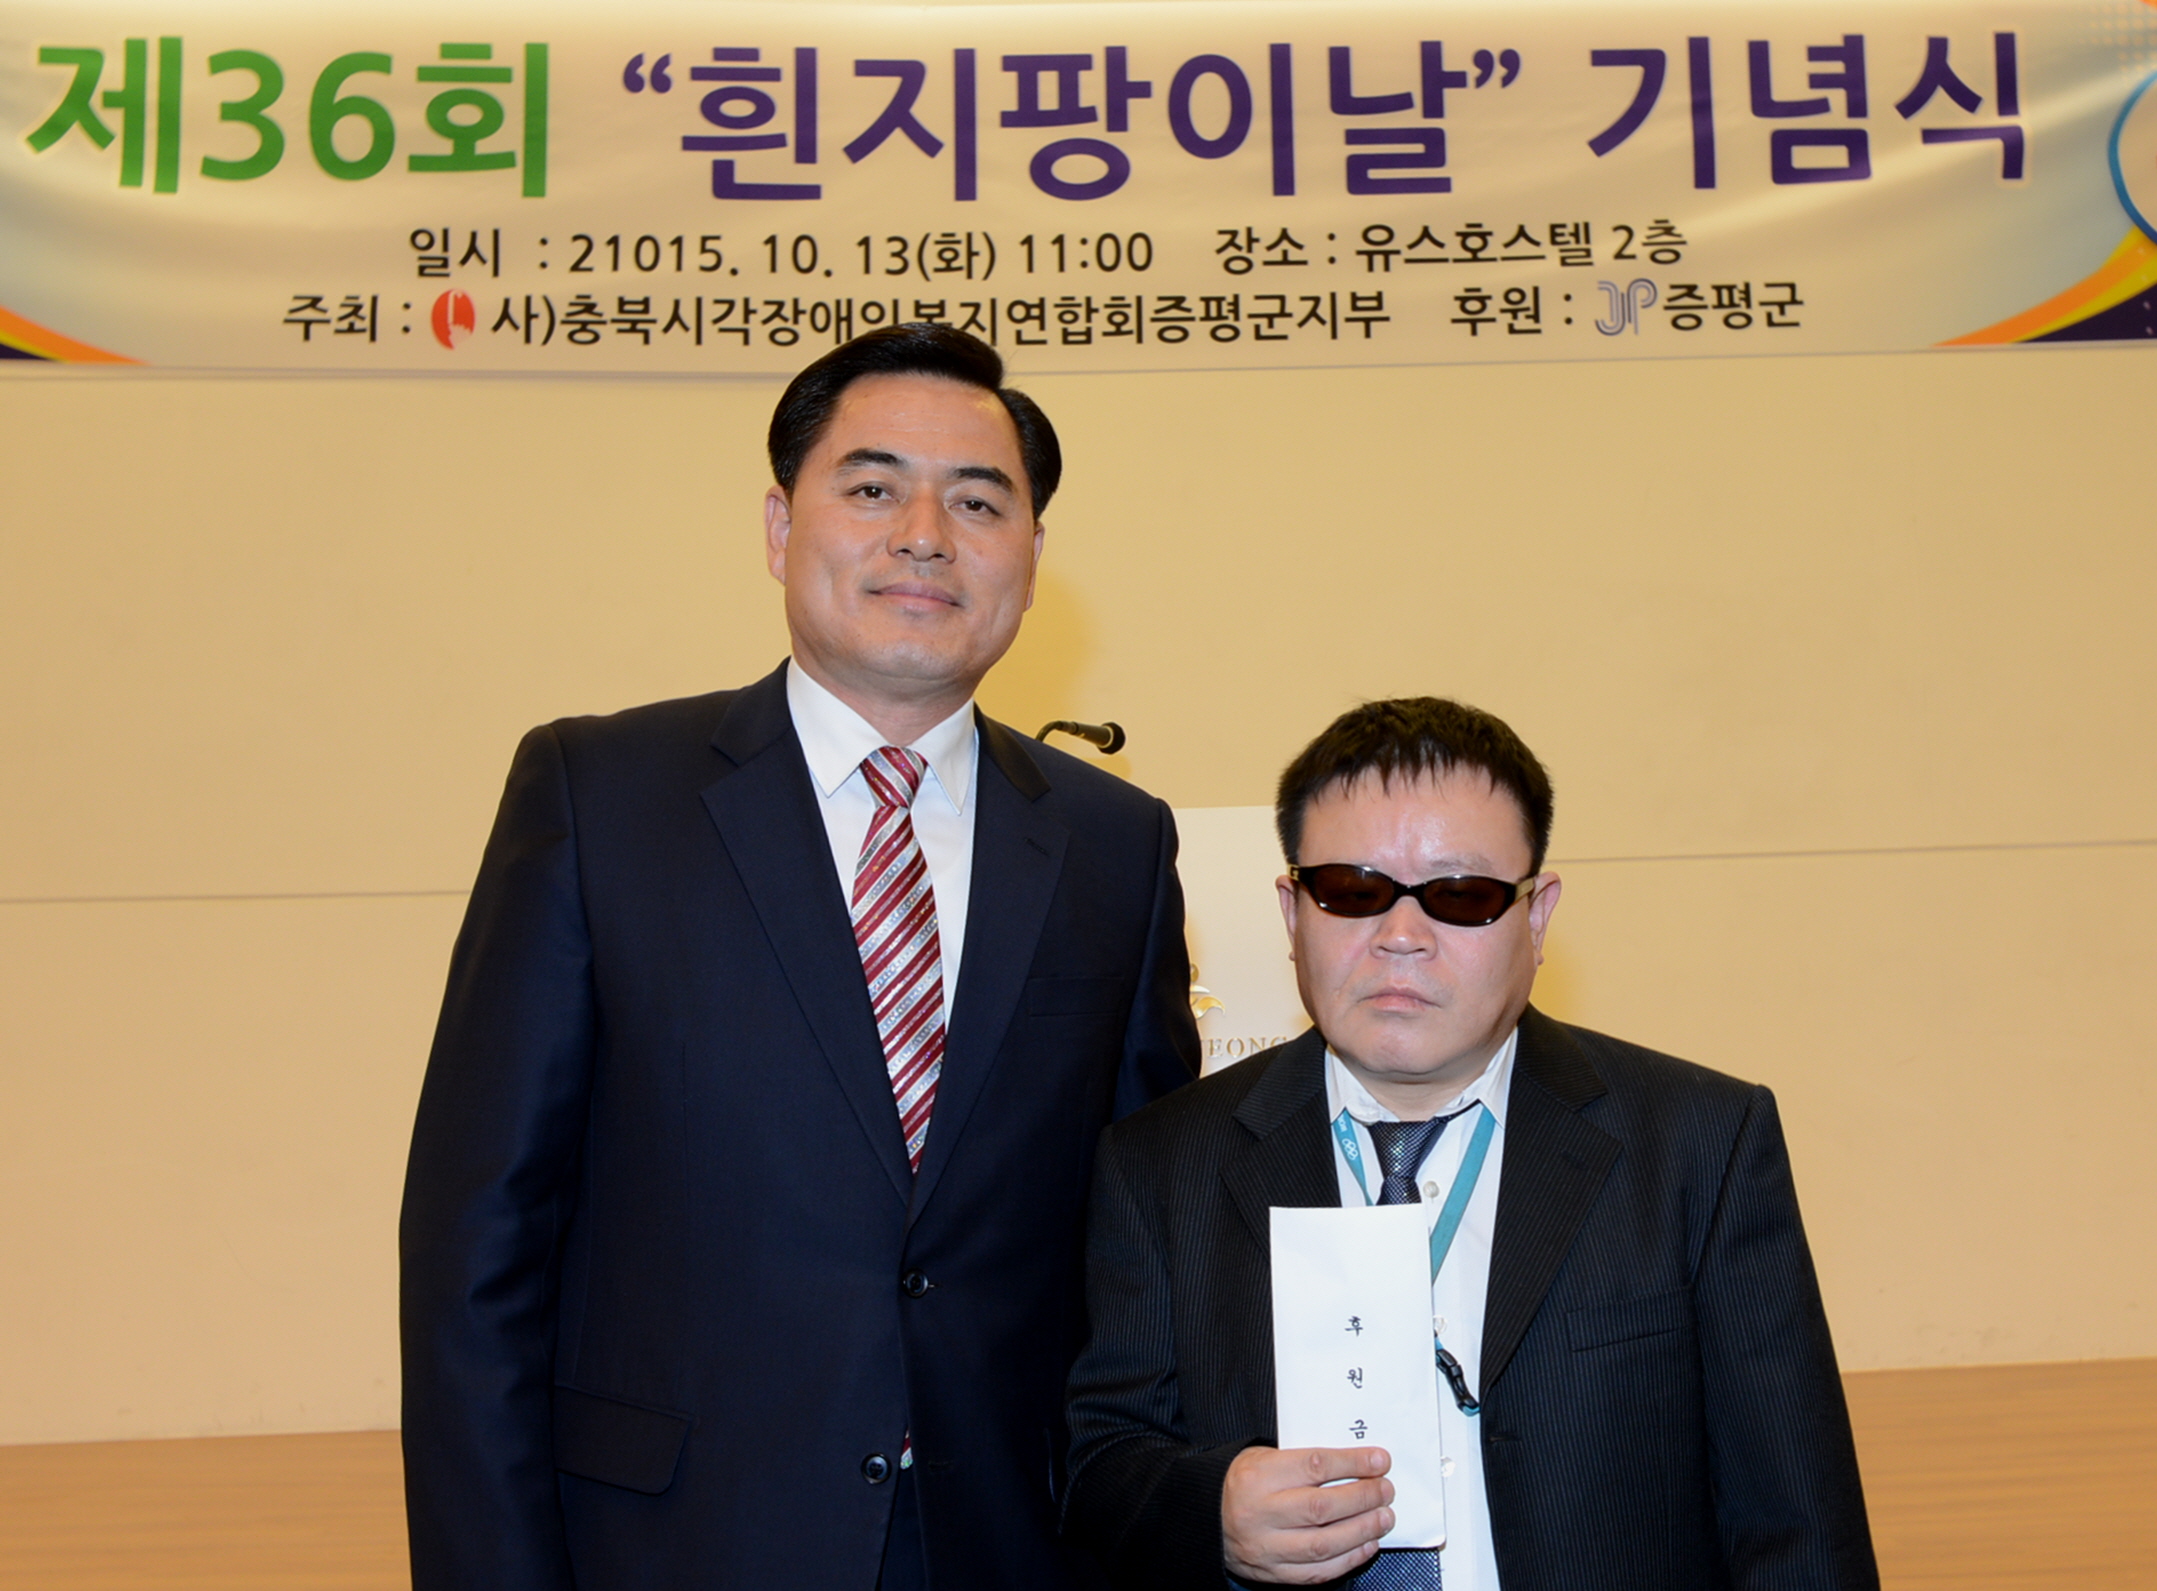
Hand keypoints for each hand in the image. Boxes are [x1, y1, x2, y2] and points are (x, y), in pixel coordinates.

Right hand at [1221, 1445, 1394, 1584]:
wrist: (1205, 1518)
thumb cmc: (1241, 1483)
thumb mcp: (1263, 1458)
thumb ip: (1303, 1461)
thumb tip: (1355, 1463)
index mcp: (1258, 1476)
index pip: (1314, 1466)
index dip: (1353, 1463)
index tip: (1378, 1460)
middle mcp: (1261, 1513)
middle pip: (1322, 1507)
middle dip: (1363, 1498)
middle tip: (1386, 1490)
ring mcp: (1266, 1547)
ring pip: (1323, 1543)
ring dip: (1362, 1531)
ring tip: (1383, 1518)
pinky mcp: (1272, 1573)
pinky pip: (1317, 1571)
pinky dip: (1347, 1559)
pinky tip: (1366, 1545)